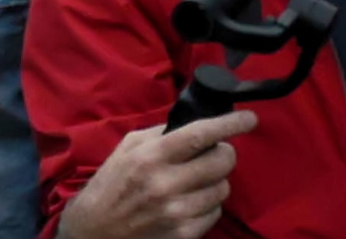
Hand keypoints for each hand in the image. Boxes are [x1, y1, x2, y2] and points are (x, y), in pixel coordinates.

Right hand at [55, 109, 256, 238]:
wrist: (94, 232)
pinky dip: (208, 205)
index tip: (250, 119)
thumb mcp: (128, 148)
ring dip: (215, 182)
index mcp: (151, 156)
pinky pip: (214, 214)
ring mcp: (177, 213)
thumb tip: (196, 124)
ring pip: (222, 189)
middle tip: (217, 153)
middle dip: (225, 154)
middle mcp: (166, 184)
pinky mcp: (183, 235)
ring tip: (196, 181)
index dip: (230, 124)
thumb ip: (161, 135)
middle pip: (221, 162)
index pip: (201, 135)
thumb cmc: (111, 184)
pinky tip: (190, 202)